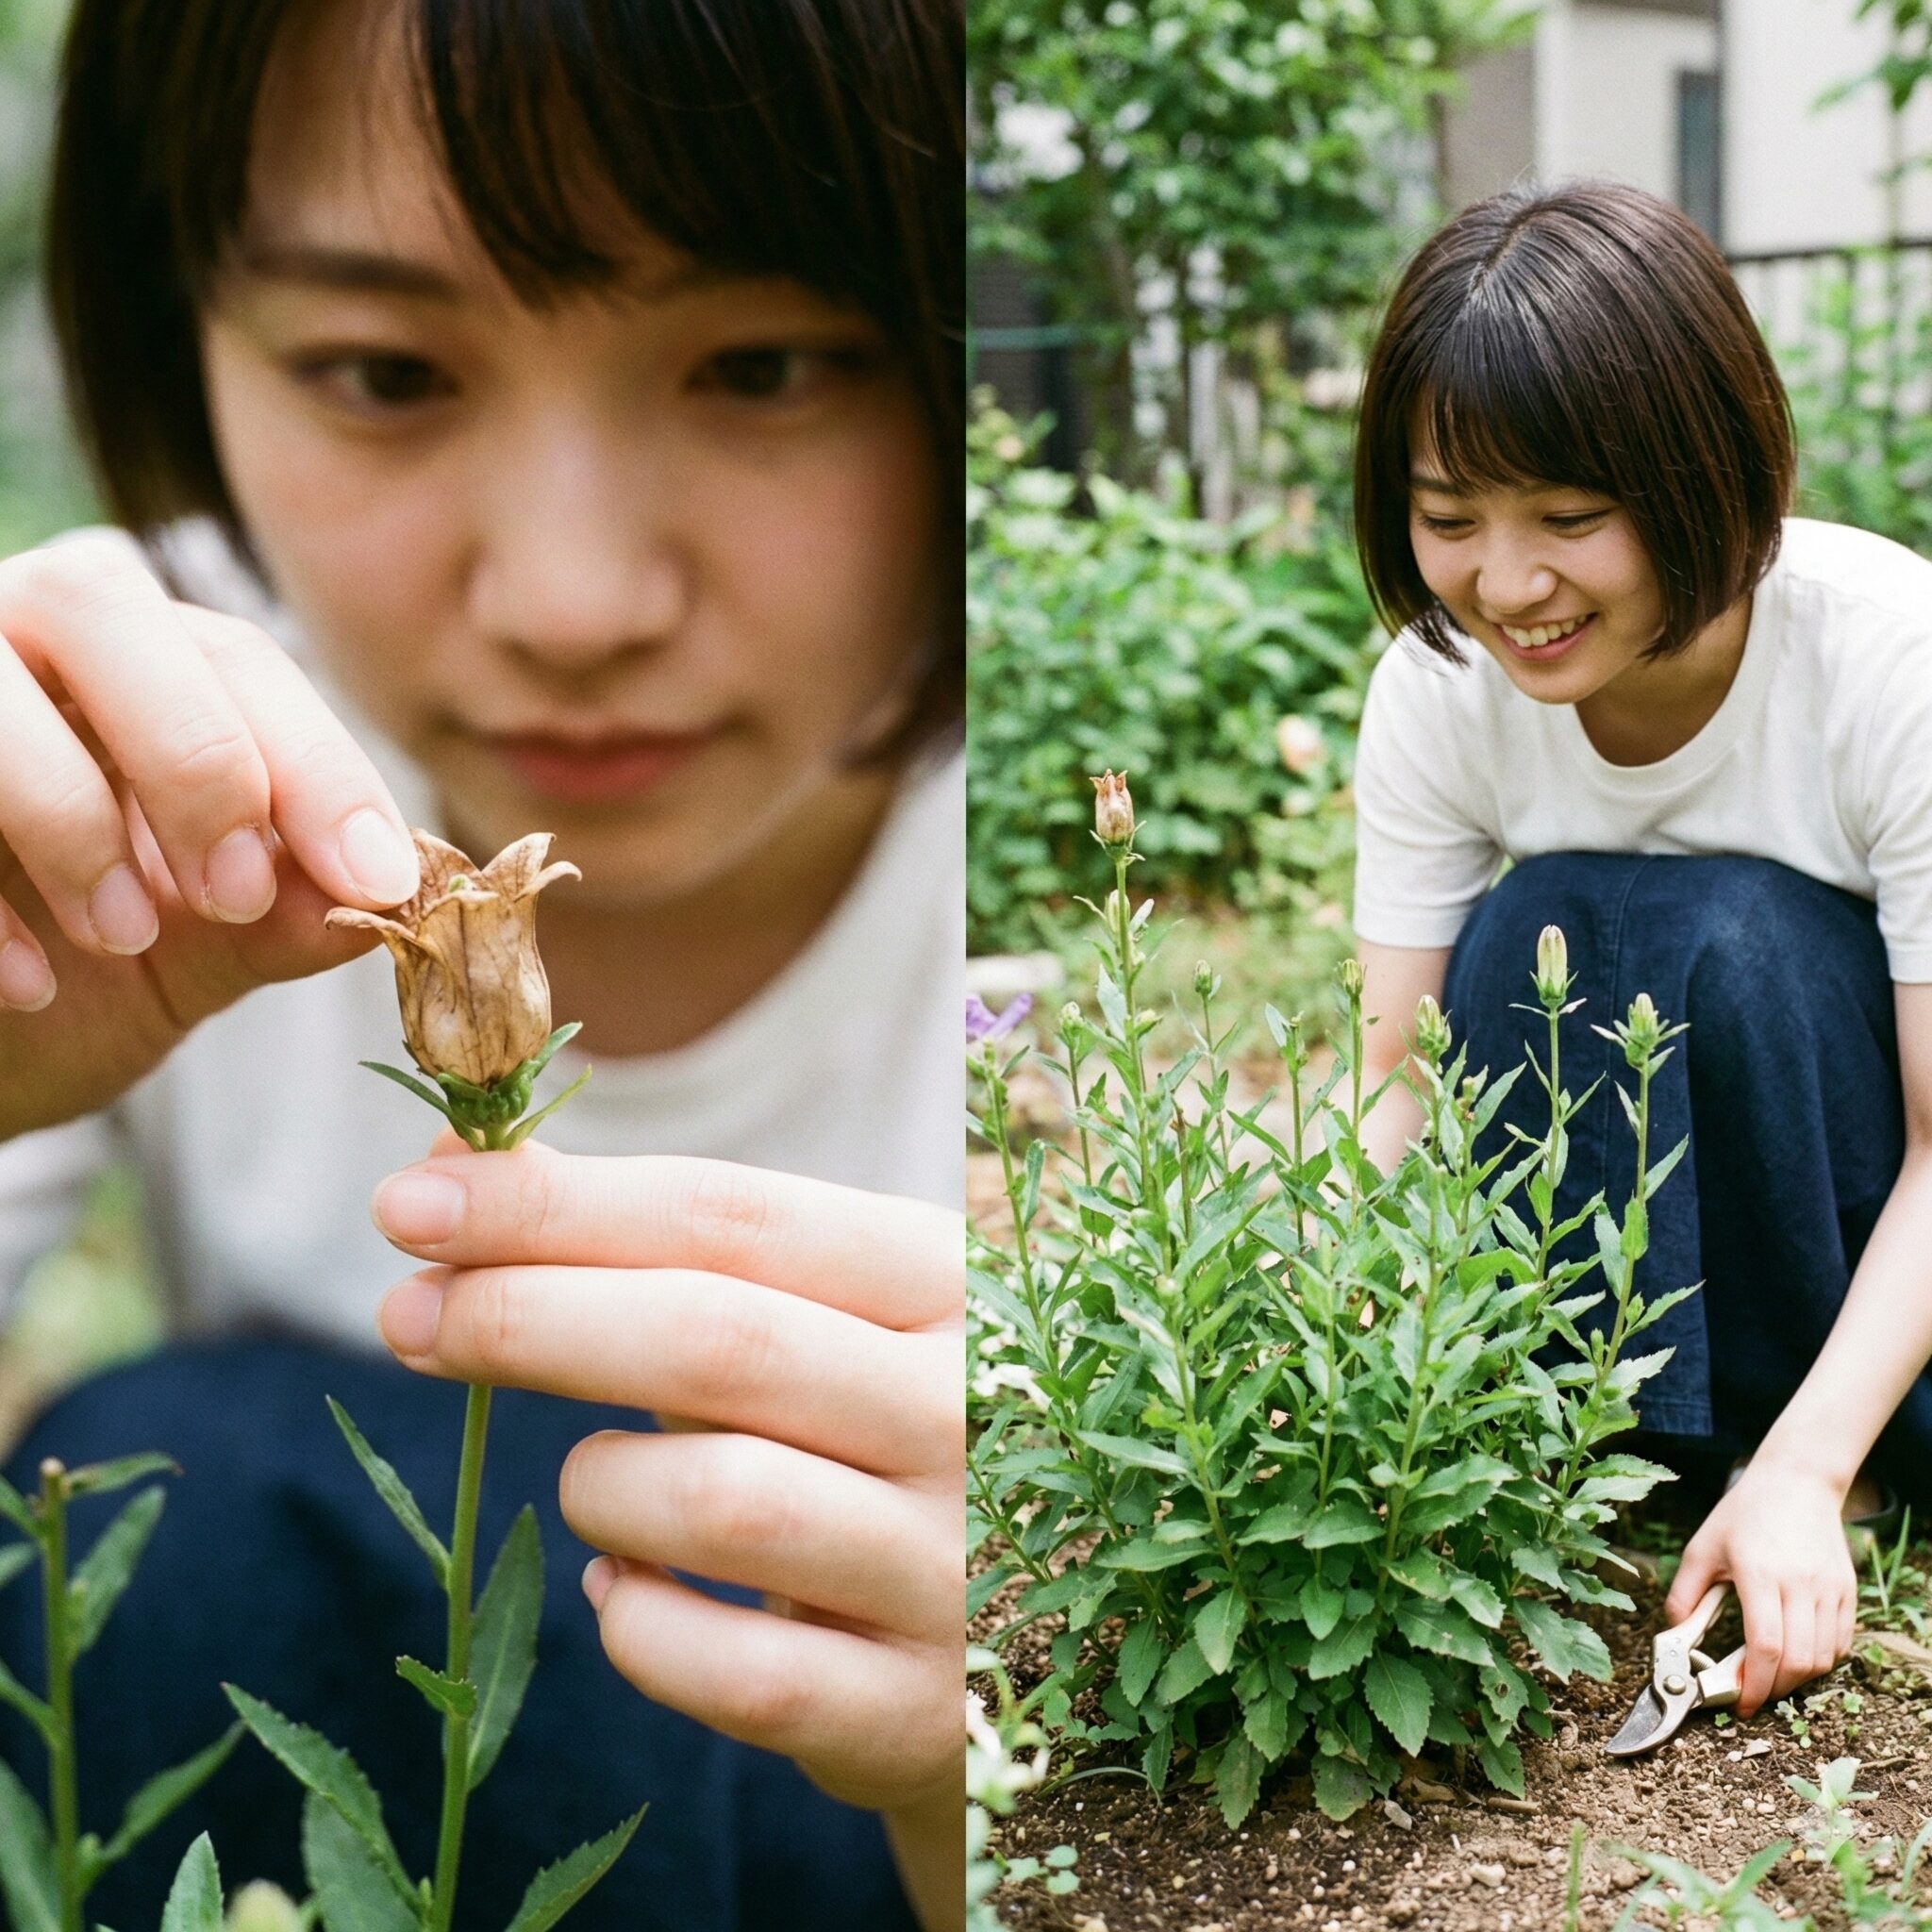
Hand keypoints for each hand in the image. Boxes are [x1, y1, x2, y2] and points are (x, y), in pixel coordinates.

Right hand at [0, 532, 420, 1139]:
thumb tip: (394, 899)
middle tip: (237, 893)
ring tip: (125, 935)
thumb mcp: (197, 952)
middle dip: (191, 751)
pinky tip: (27, 985)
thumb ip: (285, 916)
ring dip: (71, 813)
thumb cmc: (72, 979)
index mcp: (122, 657)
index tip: (375, 878)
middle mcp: (11, 631)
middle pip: (97, 598)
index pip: (236, 659)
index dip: (316, 763)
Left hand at [368, 1136, 964, 1822]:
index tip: (413, 1199)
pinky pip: (732, 1672)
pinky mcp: (916, 1710)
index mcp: (949, 1282)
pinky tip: (623, 1588)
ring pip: (718, 1502)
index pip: (732, 1216)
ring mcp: (952, 1567)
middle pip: (716, 1341)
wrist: (1039, 1622)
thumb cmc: (883, 1430)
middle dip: (529, 1317)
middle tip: (405, 1315)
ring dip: (599, 1484)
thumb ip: (662, 1245)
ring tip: (587, 1482)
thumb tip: (456, 1166)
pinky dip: (638, 1623)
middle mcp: (969, 1413)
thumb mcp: (824, 1312)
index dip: (558, 1204)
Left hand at [1665, 1461, 1856, 1718]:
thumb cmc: (1743, 1514)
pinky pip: (1840, 1643)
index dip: (1754, 1683)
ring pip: (1822, 1658)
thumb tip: (1673, 1632)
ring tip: (1772, 1676)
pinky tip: (1796, 1655)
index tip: (1740, 1703)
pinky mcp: (1846, 1591)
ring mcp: (1828, 1589)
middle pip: (1797, 1660)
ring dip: (1797, 1679)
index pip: (1765, 1645)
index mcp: (1759, 1574)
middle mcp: (1800, 1584)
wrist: (1795, 1483)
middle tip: (1752, 1694)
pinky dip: (1820, 1661)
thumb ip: (1685, 1592)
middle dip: (1773, 1689)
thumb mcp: (1702, 1547)